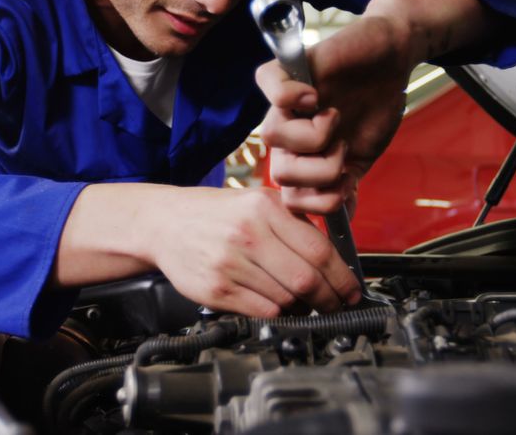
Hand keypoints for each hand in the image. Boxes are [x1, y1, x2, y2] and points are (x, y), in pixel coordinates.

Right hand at [144, 186, 360, 315]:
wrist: (163, 222)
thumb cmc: (214, 213)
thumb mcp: (256, 202)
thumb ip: (293, 223)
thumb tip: (334, 256)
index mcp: (264, 208)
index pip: (319, 249)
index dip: (342, 277)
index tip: (351, 290)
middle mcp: (248, 234)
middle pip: (306, 279)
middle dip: (329, 299)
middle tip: (336, 305)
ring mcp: (230, 263)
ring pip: (286, 299)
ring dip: (303, 308)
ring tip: (304, 303)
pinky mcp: (216, 289)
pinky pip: (262, 311)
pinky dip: (278, 313)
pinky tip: (278, 305)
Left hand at [256, 15, 414, 213]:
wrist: (392, 59)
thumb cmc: (375, 106)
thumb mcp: (363, 157)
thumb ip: (345, 186)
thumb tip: (342, 222)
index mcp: (303, 157)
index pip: (292, 198)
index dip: (321, 199)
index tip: (348, 181)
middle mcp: (289, 132)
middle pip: (280, 173)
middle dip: (321, 171)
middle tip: (343, 147)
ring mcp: (285, 102)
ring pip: (272, 137)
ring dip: (313, 136)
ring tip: (333, 118)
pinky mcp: (288, 69)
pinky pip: (270, 89)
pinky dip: (293, 97)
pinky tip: (316, 96)